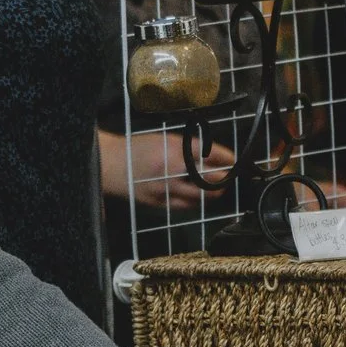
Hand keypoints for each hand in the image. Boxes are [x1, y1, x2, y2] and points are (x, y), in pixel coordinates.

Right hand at [99, 128, 235, 210]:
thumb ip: (188, 148)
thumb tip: (214, 156)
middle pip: (211, 179)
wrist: (111, 165)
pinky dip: (196, 202)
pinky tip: (197, 196)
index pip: (210, 154)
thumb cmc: (138, 149)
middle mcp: (172, 169)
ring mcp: (166, 189)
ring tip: (215, 187)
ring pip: (202, 197)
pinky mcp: (160, 203)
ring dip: (213, 192)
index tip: (234, 160)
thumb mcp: (165, 140)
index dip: (227, 158)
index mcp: (174, 149)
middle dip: (223, 178)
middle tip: (227, 175)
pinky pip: (186, 206)